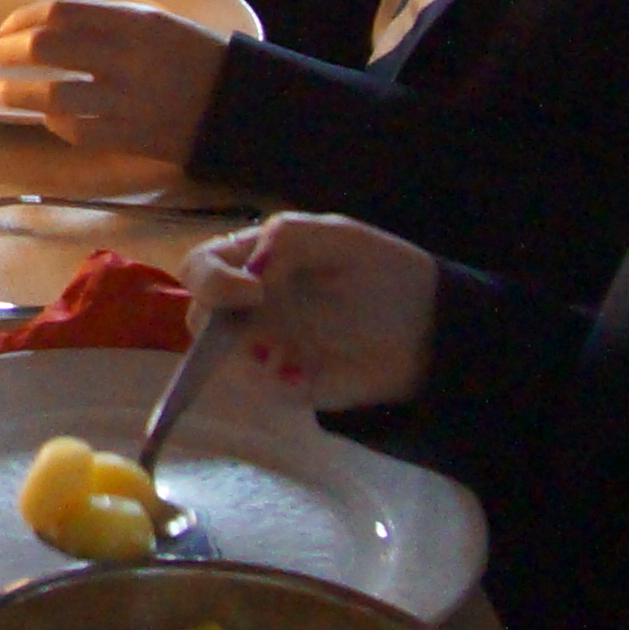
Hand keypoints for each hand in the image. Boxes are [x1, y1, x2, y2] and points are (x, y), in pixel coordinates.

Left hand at [0, 0, 229, 174]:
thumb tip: (52, 25)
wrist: (238, 104)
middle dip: (11, 52)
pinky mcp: (129, 137)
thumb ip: (110, 20)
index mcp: (134, 22)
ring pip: (53, 95)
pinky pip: (77, 131)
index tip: (8, 27)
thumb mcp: (157, 22)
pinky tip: (48, 119)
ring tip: (0, 92)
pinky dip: (54, 123)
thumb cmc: (196, 57)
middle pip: (47, 48)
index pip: (61, 11)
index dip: (23, 19)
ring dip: (16, 93)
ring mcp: (126, 100)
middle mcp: (126, 57)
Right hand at [180, 212, 438, 411]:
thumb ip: (288, 240)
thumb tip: (248, 271)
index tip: (251, 290)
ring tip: (296, 363)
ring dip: (250, 363)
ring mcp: (263, 348)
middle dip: (219, 328)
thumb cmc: (383, 272)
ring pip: (221, 363)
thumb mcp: (339, 238)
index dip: (211, 279)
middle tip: (262, 329)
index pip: (200, 267)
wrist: (430, 327)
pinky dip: (281, 385)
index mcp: (251, 262)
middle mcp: (246, 307)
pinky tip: (309, 377)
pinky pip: (263, 391)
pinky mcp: (285, 386)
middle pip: (199, 319)